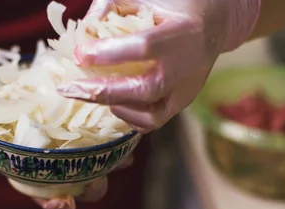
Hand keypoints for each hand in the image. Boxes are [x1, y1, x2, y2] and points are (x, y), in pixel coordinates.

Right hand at [0, 113, 132, 208]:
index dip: (56, 205)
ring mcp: (76, 156)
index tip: (62, 203)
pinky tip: (128, 137)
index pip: (47, 199)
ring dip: (112, 167)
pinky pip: (108, 145)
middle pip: (81, 190)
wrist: (10, 105)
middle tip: (95, 182)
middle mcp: (59, 172)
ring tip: (122, 160)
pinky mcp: (89, 137)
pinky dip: (118, 143)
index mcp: (35, 178)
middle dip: (91, 190)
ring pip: (100, 170)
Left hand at [57, 0, 260, 132]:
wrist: (215, 24)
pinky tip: (112, 101)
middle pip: (145, 89)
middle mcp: (189, 66)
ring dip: (114, 106)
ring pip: (151, 114)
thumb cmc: (176, 5)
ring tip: (89, 92)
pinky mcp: (182, 104)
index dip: (109, 52)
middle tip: (69, 88)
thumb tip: (82, 30)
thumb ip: (112, 5)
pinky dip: (128, 116)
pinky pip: (153, 122)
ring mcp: (187, 90)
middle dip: (102, 91)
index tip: (80, 54)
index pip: (144, 46)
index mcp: (184, 31)